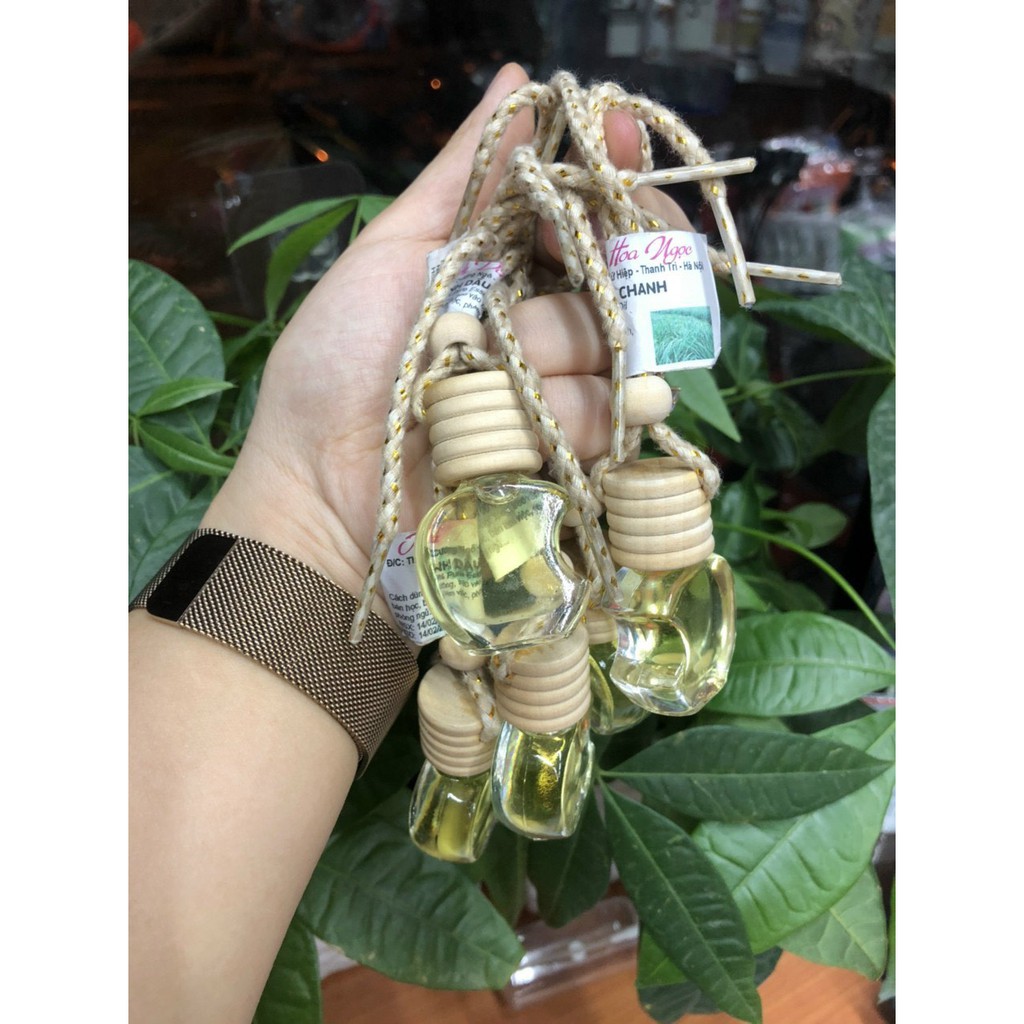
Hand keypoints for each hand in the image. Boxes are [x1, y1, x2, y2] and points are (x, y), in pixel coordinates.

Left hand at [202, 63, 692, 617]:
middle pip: (622, 266)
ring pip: (612, 340)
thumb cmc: (338, 367)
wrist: (324, 488)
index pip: (582, 204)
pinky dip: (562, 416)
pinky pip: (610, 412)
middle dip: (600, 260)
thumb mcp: (391, 254)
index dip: (608, 168)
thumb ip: (461, 176)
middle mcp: (542, 314)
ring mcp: (562, 383)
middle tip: (557, 274)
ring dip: (546, 355)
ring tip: (475, 381)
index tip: (617, 134)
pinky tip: (513, 430)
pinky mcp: (574, 450)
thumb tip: (516, 81)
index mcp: (499, 262)